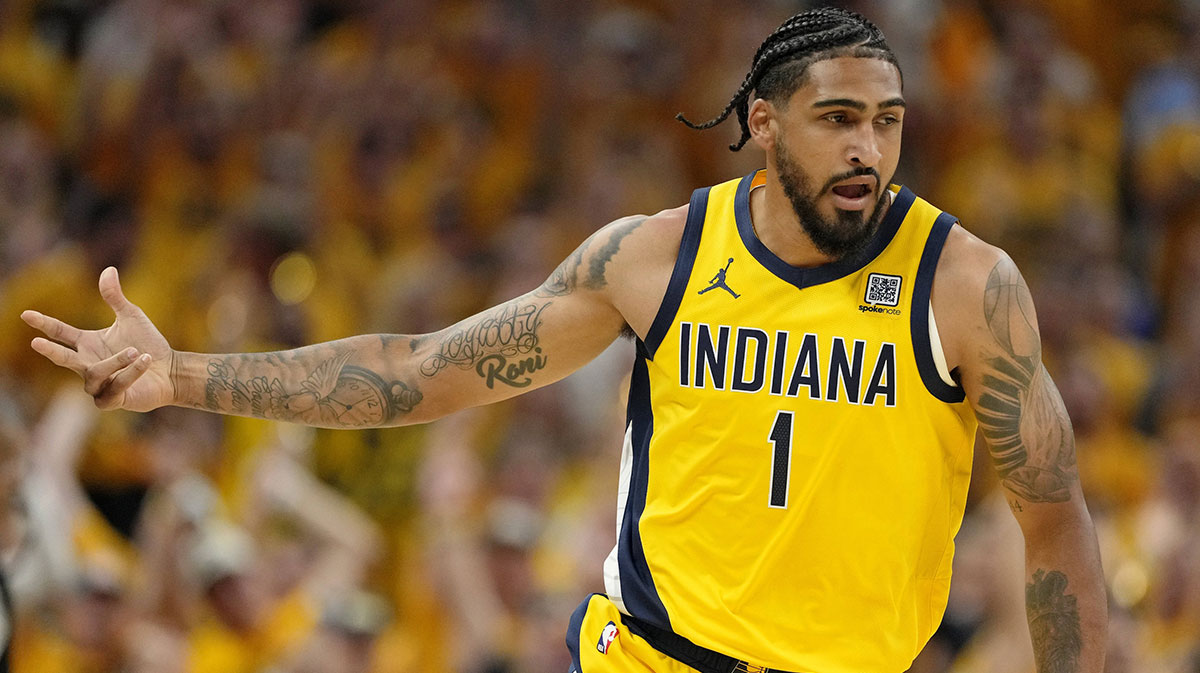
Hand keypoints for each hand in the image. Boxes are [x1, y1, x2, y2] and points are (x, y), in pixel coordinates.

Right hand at [22, 267, 174, 411]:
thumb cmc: (148, 344)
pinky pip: (114, 388)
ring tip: (135, 351)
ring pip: (94, 375)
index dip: (43, 323)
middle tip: (36, 342)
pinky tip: (145, 361)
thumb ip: (115, 297)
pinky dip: (129, 374)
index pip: (60, 333)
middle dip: (51, 351)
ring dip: (114, 362)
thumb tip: (108, 269)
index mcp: (87, 344)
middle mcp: (87, 365)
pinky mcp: (112, 400)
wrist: (170, 370)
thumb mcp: (131, 317)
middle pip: (64, 359)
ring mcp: (98, 385)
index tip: (26, 314)